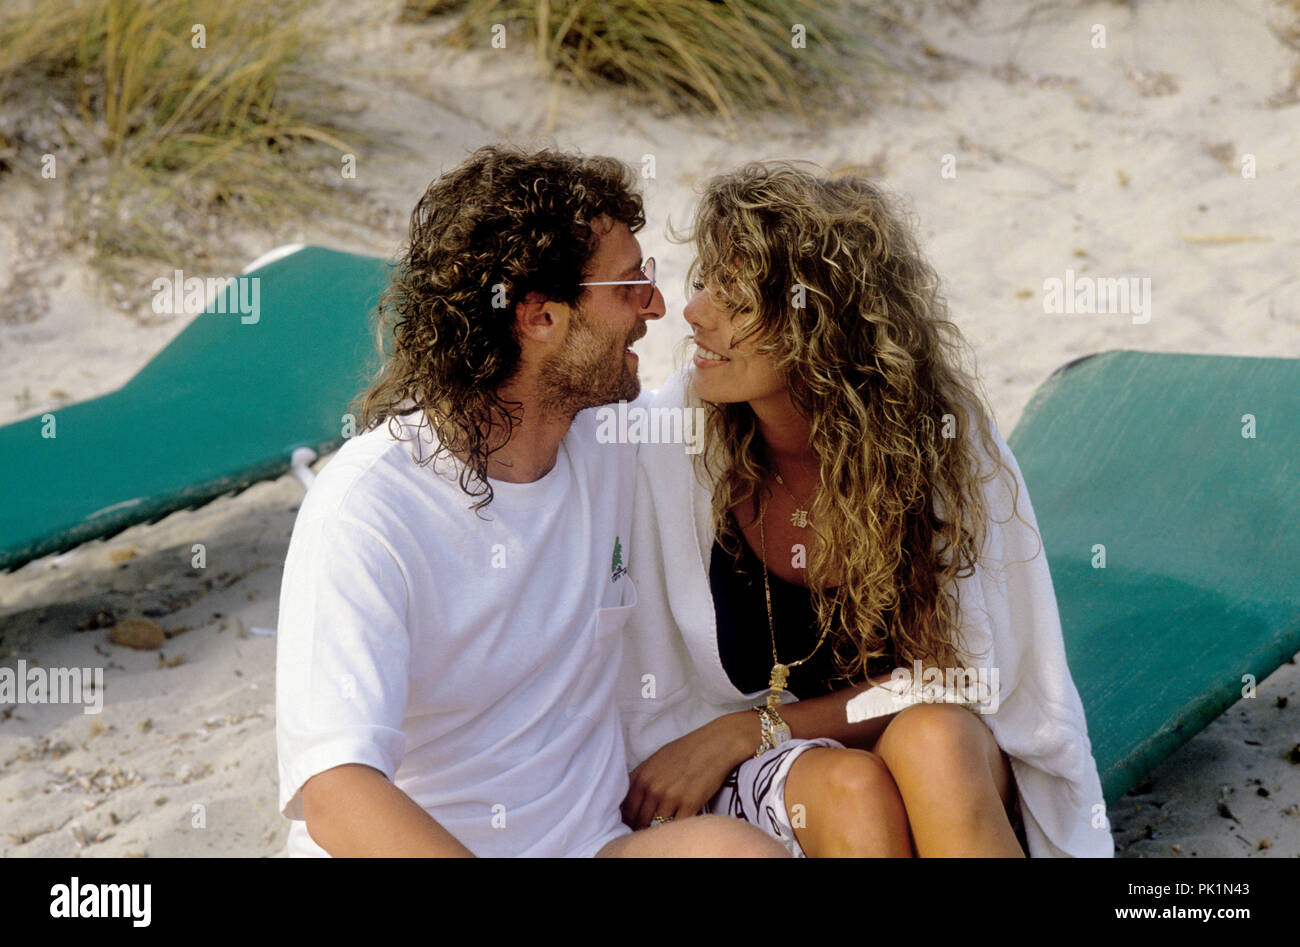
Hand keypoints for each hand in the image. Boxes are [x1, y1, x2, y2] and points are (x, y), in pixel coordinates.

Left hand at [620, 712, 756, 828]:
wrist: (715, 745)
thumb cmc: (686, 750)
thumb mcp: (656, 759)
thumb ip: (642, 778)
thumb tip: (631, 797)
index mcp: (642, 776)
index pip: (626, 808)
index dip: (628, 819)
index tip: (633, 823)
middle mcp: (653, 788)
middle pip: (639, 820)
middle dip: (641, 826)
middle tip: (648, 828)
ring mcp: (670, 797)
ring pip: (657, 826)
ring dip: (659, 828)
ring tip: (663, 827)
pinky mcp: (689, 805)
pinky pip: (676, 826)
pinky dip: (677, 828)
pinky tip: (679, 823)